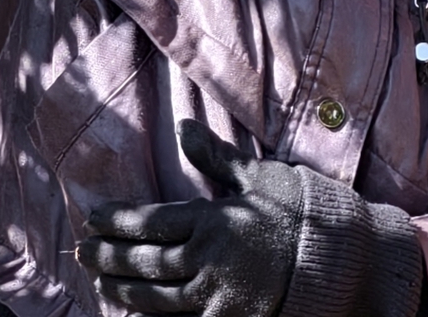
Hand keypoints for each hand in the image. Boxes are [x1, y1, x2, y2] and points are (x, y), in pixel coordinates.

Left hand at [78, 121, 305, 316]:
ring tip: (100, 284)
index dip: (117, 221)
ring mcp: (218, 298)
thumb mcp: (260, 179)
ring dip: (124, 291)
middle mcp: (208, 261)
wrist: (346, 265)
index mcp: (212, 221)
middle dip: (109, 257)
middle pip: (145, 261)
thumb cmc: (304, 213)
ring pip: (157, 298)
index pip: (150, 221)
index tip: (92, 218)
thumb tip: (183, 128)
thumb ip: (217, 158)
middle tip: (81, 253)